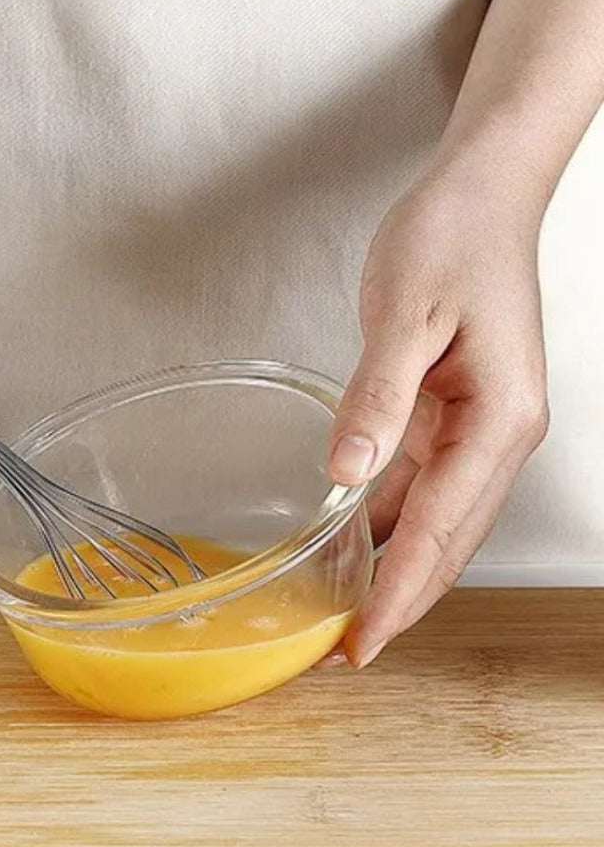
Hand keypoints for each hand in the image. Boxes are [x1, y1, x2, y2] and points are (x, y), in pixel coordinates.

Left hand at [325, 165, 548, 666]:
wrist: (480, 193)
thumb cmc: (453, 238)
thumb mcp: (406, 314)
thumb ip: (377, 399)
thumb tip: (347, 476)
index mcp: (501, 418)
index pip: (444, 526)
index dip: (400, 590)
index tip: (364, 640)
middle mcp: (499, 434)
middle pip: (451, 540)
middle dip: (401, 600)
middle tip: (348, 653)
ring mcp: (479, 425)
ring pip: (437, 519)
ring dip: (395, 567)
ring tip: (346, 613)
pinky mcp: (452, 410)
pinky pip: (422, 482)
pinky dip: (391, 519)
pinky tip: (355, 541)